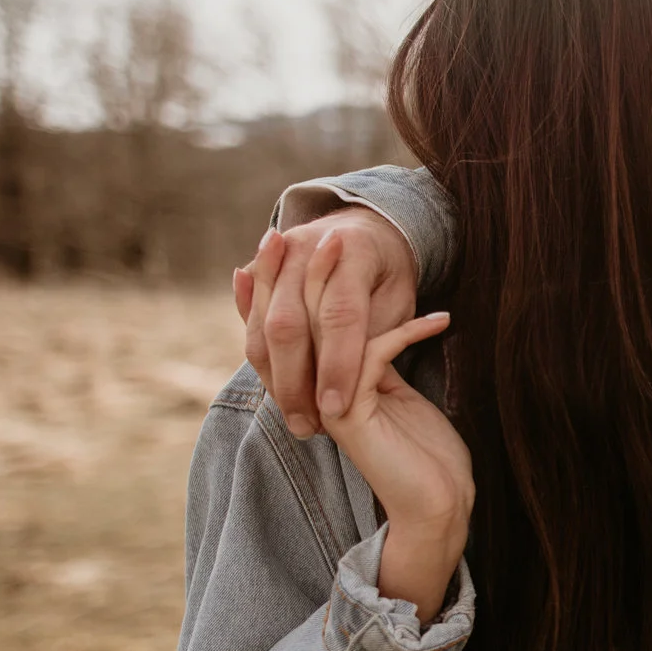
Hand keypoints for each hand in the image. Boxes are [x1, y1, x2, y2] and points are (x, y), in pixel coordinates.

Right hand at [233, 204, 415, 438]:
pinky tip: (274, 386)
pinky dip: (258, 356)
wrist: (370, 223)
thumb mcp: (400, 295)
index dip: (339, 365)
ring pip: (266, 326)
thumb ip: (376, 327)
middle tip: (309, 427)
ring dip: (278, 378)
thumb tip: (356, 375)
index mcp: (356, 250)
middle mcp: (310, 245)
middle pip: (290, 324)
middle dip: (296, 384)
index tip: (337, 409)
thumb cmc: (391, 270)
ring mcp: (284, 252)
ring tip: (298, 421)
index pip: (342, 316)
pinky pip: (251, 313)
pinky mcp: (266, 265)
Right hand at [249, 235, 472, 623]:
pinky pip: (369, 355)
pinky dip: (407, 331)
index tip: (287, 239)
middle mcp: (307, 395)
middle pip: (284, 321)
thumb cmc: (423, 446)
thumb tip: (353, 315)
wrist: (439, 500)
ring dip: (332, 283)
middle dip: (292, 272)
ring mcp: (324, 405)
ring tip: (350, 243)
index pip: (280, 325)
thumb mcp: (392, 387)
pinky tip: (441, 319)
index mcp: (310, 386)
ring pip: (315, 332)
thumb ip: (367, 354)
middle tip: (314, 229)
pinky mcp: (350, 416)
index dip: (275, 283)